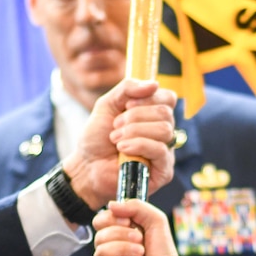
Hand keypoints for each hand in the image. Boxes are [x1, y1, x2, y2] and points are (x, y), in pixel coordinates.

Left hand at [63, 78, 177, 203]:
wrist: (86, 166)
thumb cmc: (97, 138)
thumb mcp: (107, 104)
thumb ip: (127, 88)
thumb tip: (155, 84)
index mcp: (154, 116)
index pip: (168, 98)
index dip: (149, 98)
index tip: (127, 105)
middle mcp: (163, 133)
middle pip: (165, 113)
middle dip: (136, 117)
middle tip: (115, 126)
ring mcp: (165, 152)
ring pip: (164, 130)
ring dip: (134, 131)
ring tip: (116, 139)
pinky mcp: (164, 171)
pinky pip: (160, 150)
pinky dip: (139, 145)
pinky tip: (122, 149)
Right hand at [92, 199, 184, 255]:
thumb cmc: (162, 249)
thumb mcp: (155, 219)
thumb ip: (136, 206)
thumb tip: (112, 205)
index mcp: (116, 231)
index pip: (99, 220)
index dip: (111, 219)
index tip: (128, 222)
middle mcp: (109, 247)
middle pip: (100, 236)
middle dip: (122, 236)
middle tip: (140, 240)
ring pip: (100, 252)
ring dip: (122, 250)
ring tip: (140, 253)